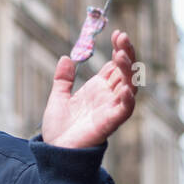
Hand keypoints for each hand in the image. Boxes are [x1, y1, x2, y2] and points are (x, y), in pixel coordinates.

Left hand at [41, 30, 136, 148]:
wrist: (54, 151)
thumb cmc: (59, 128)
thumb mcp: (58, 97)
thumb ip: (63, 79)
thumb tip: (66, 57)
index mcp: (98, 89)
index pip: (115, 65)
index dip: (118, 49)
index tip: (116, 33)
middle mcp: (108, 97)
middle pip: (125, 72)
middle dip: (126, 54)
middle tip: (122, 36)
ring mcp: (110, 109)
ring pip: (129, 86)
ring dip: (128, 71)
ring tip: (122, 54)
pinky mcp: (109, 123)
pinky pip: (125, 109)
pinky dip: (128, 98)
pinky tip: (125, 86)